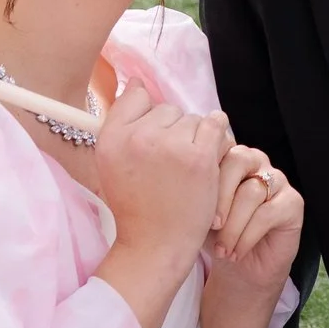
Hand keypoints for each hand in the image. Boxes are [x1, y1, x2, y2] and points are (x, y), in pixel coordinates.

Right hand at [84, 86, 228, 327]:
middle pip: (168, 109)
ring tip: (189, 169)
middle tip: (171, 165)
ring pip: (193, 118)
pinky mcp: (198, 157)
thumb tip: (137, 82)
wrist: (156, 244)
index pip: (136, 96)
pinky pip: (215, 124)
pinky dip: (218, 138)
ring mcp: (169, 146)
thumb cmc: (137, 205)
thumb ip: (121, 124)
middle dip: (174, 131)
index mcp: (110, 138)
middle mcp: (136, 138)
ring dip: (197, 138)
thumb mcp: (111, 163)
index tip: (154, 141)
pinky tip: (211, 158)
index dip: (149, 116)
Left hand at [205, 143, 303, 301]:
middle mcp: (256, 162)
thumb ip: (193, 190)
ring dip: (232, 226)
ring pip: (251, 192)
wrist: (237, 269)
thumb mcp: (196, 211)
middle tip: (210, 226)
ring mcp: (277, 180)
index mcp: (229, 157)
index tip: (191, 208)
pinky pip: (267, 213)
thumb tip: (185, 183)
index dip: (204, 177)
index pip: (217, 148)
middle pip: (238, 161)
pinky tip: (236, 253)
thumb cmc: (215, 237)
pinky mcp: (293, 202)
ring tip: (222, 249)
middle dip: (220, 197)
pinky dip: (247, 237)